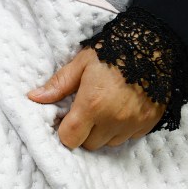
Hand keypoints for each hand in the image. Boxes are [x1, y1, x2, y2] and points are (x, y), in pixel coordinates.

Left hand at [27, 47, 164, 150]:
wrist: (154, 44)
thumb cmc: (113, 51)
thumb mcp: (81, 63)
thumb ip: (58, 84)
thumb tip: (33, 98)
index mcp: (92, 105)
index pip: (70, 138)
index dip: (65, 130)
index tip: (67, 117)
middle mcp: (113, 120)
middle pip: (90, 144)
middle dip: (84, 131)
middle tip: (86, 110)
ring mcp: (133, 124)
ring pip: (110, 143)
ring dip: (104, 131)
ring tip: (106, 107)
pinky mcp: (149, 124)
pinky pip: (129, 137)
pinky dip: (123, 128)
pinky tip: (123, 108)